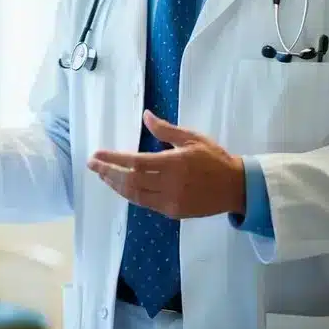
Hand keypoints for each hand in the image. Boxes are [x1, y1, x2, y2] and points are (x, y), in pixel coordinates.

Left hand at [88, 111, 246, 218]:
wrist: (235, 187)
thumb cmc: (213, 158)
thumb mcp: (192, 138)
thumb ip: (166, 130)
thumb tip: (146, 116)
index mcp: (173, 164)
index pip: (135, 163)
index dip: (113, 159)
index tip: (97, 154)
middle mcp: (169, 185)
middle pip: (129, 181)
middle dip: (108, 172)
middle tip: (92, 164)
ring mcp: (170, 202)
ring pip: (134, 195)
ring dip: (116, 185)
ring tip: (103, 174)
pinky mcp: (173, 212)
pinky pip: (145, 203)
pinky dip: (130, 194)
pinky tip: (121, 186)